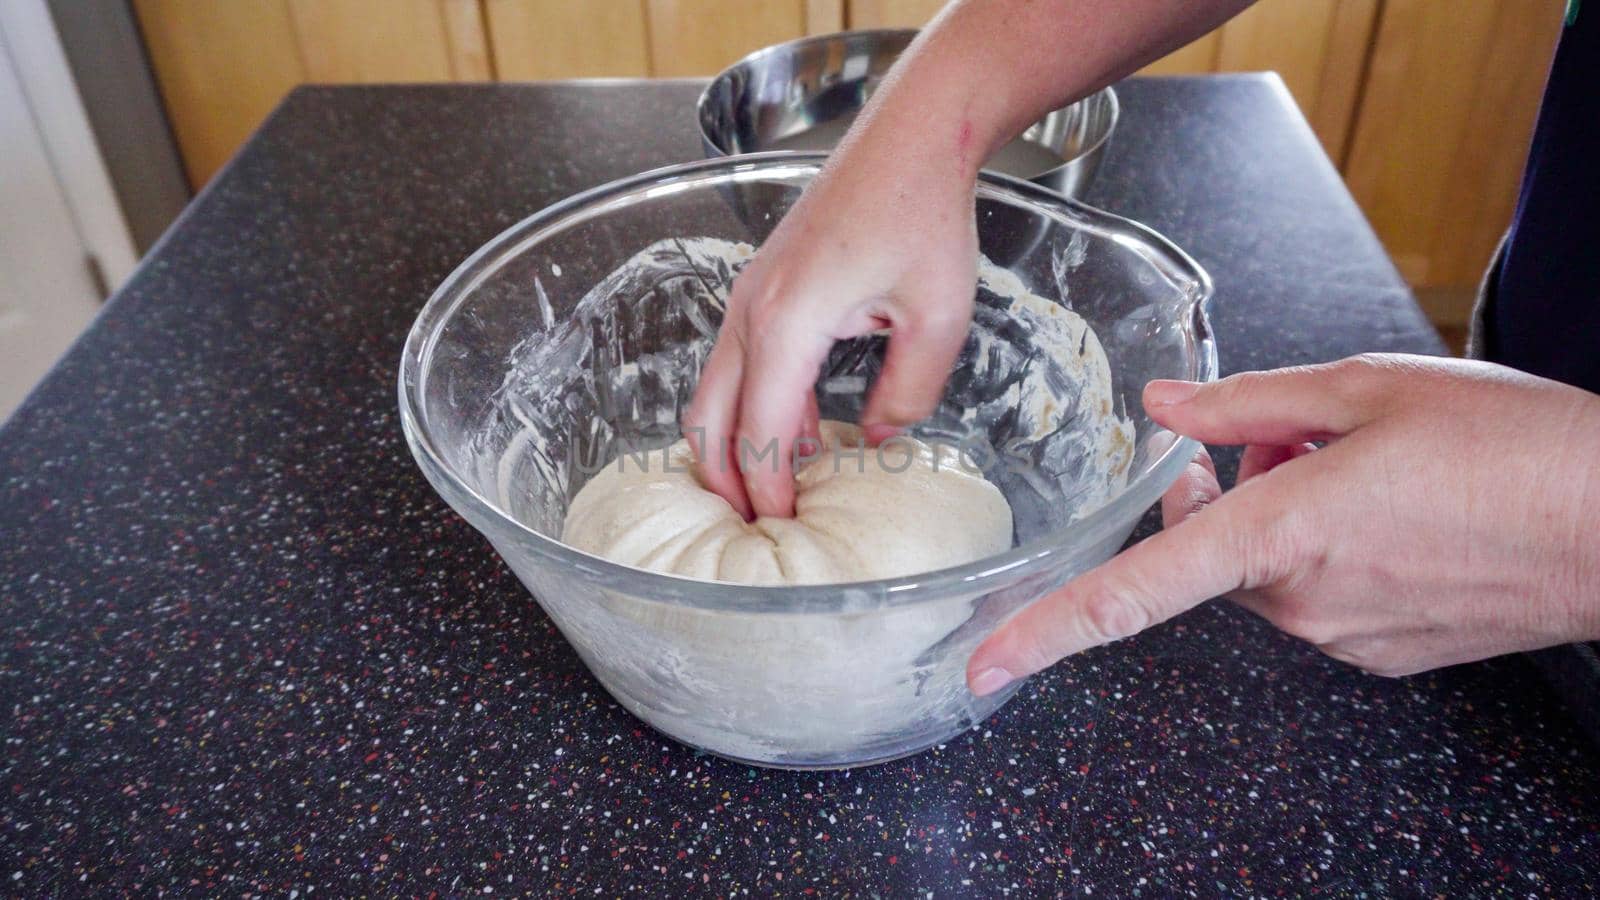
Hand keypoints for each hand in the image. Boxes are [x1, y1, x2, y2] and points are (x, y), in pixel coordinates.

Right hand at [683, 141, 977, 518]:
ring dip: (735, 443)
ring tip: (773, 489)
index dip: (768, 491)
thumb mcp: (938, 318)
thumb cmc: (921, 214)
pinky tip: (796, 431)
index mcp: (786, 325)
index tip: (786, 530)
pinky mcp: (764, 285)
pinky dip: (752, 406)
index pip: (759, 435)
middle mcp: (751, 311)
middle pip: (709, 419)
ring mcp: (750, 295)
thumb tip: (878, 438)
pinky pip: (740, 361)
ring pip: (716, 390)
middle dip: (725, 480)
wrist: (909, 138)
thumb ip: (907, 393)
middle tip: (755, 527)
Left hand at [968, 353, 1599, 694]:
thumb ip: (1245, 403)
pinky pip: (1318, 596)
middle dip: (1233, 488)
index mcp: (1280, 531)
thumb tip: (1161, 411)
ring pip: (1266, 570)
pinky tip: (1398, 516)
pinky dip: (1333, 552)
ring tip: (1373, 471)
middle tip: (1308, 435)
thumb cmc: (1509, 447)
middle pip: (1212, 545)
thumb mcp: (1367, 388)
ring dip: (1287, 516)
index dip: (1048, 629)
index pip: (1136, 592)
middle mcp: (1300, 600)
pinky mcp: (1378, 654)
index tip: (985, 661)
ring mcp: (1342, 636)